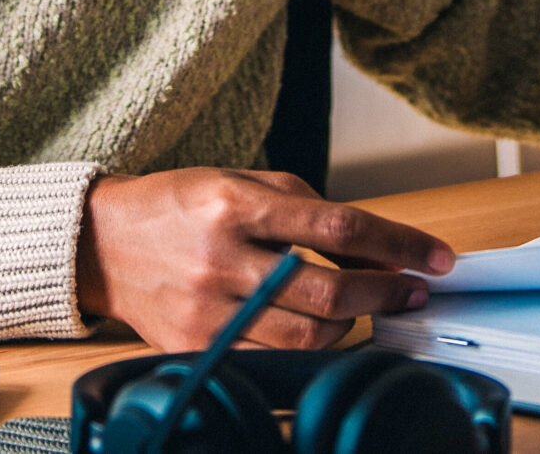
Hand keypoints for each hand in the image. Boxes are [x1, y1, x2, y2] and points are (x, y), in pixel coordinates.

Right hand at [75, 168, 455, 351]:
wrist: (103, 243)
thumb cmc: (180, 205)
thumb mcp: (244, 182)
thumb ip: (310, 210)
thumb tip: (376, 249)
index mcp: (235, 203)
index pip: (338, 228)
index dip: (398, 245)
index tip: (436, 258)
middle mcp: (221, 257)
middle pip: (329, 290)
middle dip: (386, 294)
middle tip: (413, 290)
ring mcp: (209, 308)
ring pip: (307, 334)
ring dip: (350, 323)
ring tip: (357, 306)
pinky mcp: (198, 345)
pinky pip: (274, 358)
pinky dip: (309, 346)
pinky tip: (317, 327)